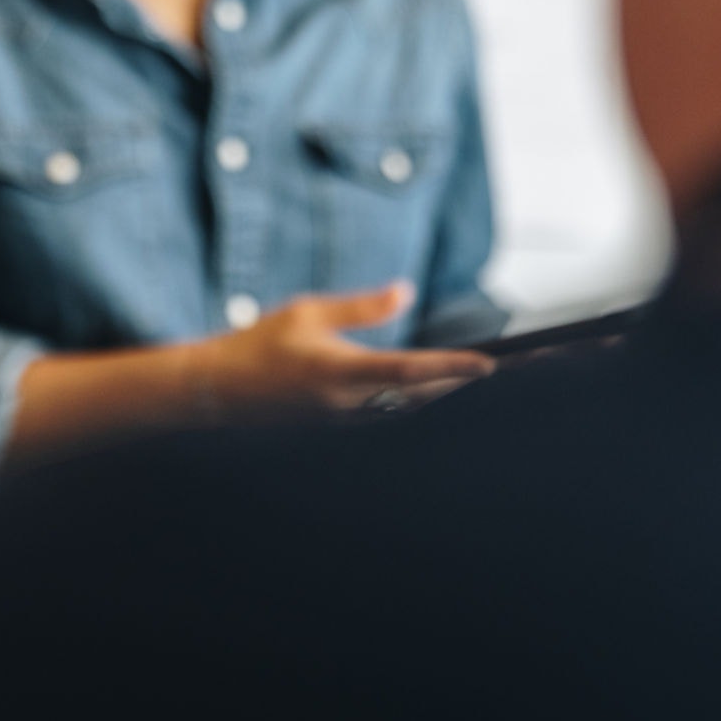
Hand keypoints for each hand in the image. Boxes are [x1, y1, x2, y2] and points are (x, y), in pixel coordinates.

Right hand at [183, 281, 493, 420]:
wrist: (218, 391)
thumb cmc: (259, 344)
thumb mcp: (307, 312)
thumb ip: (361, 307)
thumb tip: (406, 292)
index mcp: (340, 371)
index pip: (411, 371)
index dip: (454, 368)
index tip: (489, 363)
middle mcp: (347, 403)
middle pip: (421, 397)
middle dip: (460, 384)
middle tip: (502, 370)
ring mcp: (343, 421)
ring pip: (407, 410)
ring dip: (441, 395)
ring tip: (475, 378)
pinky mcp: (337, 428)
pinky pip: (388, 416)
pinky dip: (414, 402)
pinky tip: (430, 391)